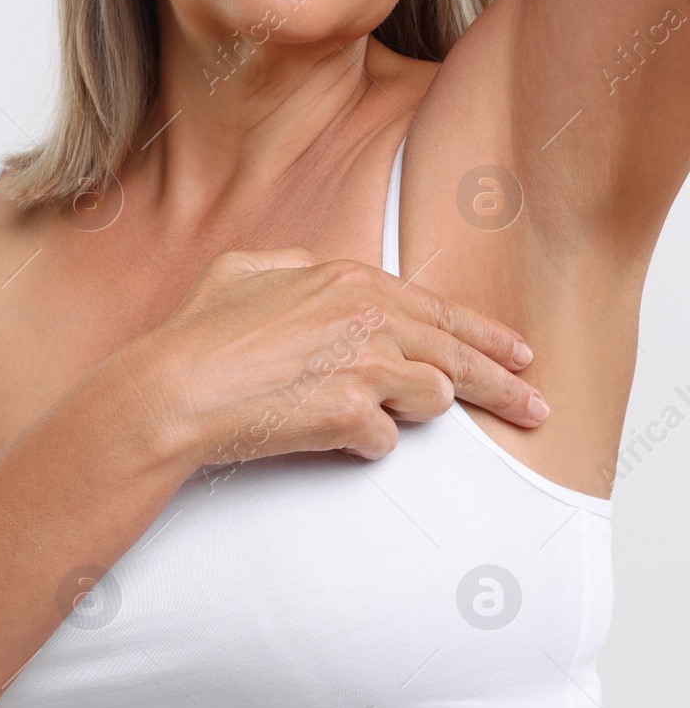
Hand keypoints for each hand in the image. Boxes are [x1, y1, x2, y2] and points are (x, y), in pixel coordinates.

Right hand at [139, 249, 544, 465]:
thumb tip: (312, 271)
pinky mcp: (353, 415)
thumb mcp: (240, 271)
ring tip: (370, 414)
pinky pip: (382, 440)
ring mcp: (365, 367)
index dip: (484, 334)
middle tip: (535, 405)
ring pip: (432, 398)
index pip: (438, 309)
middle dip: (505, 384)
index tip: (516, 353)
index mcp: (347, 280)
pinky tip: (324, 435)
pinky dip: (358, 443)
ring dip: (408, 411)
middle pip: (459, 356)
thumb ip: (290, 265)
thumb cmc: (195, 336)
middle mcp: (368, 318)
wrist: (171, 390)